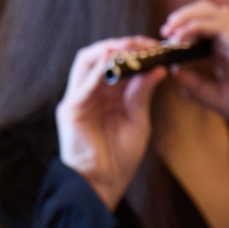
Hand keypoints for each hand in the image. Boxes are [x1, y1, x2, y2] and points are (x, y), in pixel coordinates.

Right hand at [55, 39, 166, 209]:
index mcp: (106, 94)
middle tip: (144, 43)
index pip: (117, 62)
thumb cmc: (120, 158)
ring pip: (87, 61)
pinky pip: (83, 85)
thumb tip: (157, 68)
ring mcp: (78, 99)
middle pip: (99, 56)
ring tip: (129, 48)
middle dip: (122, 45)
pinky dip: (98, 71)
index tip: (155, 46)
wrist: (104, 184)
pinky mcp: (71, 111)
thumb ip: (142, 95)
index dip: (134, 50)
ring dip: (108, 51)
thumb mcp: (138, 121)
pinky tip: (112, 62)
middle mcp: (90, 92)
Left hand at [156, 1, 228, 177]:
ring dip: (186, 16)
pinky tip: (183, 37)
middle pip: (204, 12)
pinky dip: (196, 26)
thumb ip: (196, 87)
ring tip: (170, 31)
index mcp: (224, 55)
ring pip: (209, 11)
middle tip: (164, 33)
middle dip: (180, 17)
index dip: (178, 32)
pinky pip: (218, 25)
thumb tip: (173, 70)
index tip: (161, 46)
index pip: (199, 30)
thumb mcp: (218, 100)